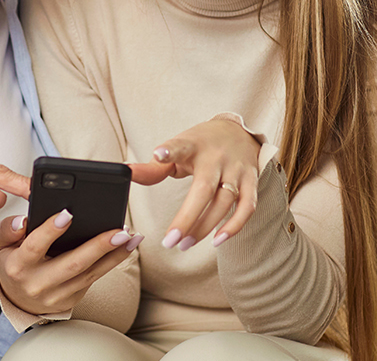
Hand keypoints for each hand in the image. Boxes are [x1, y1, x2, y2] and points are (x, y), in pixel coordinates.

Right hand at [0, 211, 142, 314]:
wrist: (19, 299)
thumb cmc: (14, 262)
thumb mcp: (1, 244)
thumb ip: (8, 229)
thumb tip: (23, 220)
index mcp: (18, 266)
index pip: (34, 246)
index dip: (50, 230)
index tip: (68, 213)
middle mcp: (39, 283)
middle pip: (72, 264)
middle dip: (98, 246)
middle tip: (119, 230)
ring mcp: (58, 294)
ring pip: (90, 273)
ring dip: (114, 254)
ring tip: (131, 235)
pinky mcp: (73, 297)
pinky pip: (95, 277)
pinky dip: (114, 260)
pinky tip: (128, 245)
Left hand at [129, 118, 259, 249]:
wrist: (238, 132)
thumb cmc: (200, 145)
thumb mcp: (178, 148)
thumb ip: (153, 167)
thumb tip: (125, 172)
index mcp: (194, 145)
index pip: (181, 146)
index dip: (170, 150)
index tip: (158, 154)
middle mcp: (217, 157)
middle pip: (204, 189)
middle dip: (187, 217)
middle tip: (169, 241)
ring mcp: (236, 170)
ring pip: (224, 202)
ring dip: (205, 227)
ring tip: (184, 244)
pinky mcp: (251, 181)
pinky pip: (246, 207)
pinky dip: (234, 226)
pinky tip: (217, 241)